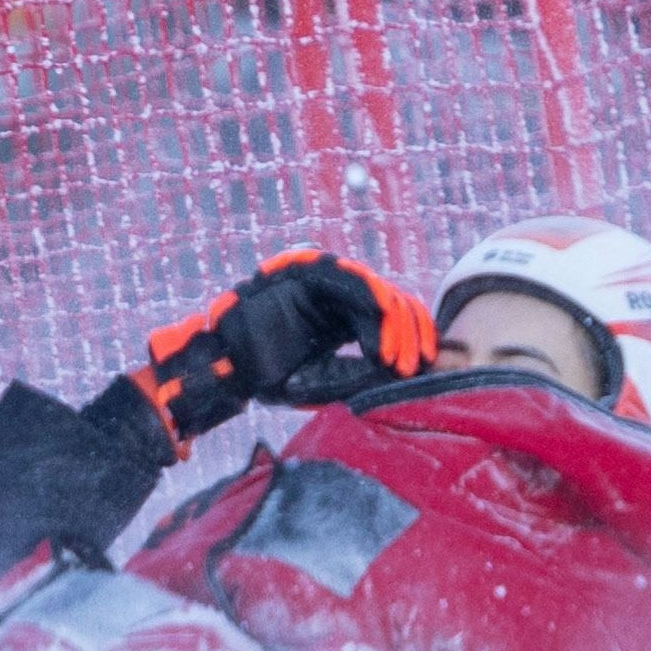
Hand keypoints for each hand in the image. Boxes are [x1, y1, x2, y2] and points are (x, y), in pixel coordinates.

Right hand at [132, 249, 437, 442]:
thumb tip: (408, 374)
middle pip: (395, 301)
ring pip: (379, 292)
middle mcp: (340, 295)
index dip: (415, 339)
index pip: (394, 318)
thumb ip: (361, 374)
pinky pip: (352, 284)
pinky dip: (372, 313)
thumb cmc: (271, 376)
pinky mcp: (312, 270)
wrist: (227, 366)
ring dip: (395, 328)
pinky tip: (378, 346)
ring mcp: (326, 279)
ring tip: (397, 361)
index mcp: (345, 317)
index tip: (424, 368)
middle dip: (411, 335)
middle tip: (413, 368)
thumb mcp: (326, 379)